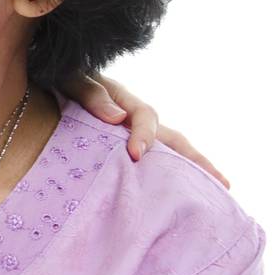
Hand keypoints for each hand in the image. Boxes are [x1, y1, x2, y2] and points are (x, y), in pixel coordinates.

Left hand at [60, 73, 229, 187]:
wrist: (53, 81)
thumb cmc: (63, 78)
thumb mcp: (72, 79)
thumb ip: (91, 94)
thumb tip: (118, 118)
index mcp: (124, 99)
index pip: (145, 116)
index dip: (144, 135)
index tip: (136, 154)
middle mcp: (137, 118)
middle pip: (174, 138)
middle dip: (197, 160)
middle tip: (221, 184)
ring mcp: (135, 133)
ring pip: (171, 151)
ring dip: (193, 170)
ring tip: (218, 192)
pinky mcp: (126, 147)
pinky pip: (154, 161)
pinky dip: (170, 176)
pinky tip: (181, 196)